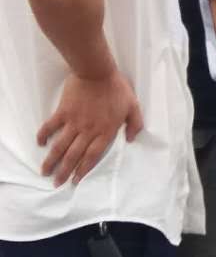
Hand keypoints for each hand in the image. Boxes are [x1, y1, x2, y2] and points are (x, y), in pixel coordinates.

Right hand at [38, 70, 143, 186]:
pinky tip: (39, 144)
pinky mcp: (62, 112)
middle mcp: (88, 131)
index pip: (92, 157)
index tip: (75, 181)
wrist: (97, 72)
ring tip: (44, 172)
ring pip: (60, 146)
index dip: (83, 170)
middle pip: (74, 156)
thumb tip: (131, 140)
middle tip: (56, 184)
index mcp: (105, 132)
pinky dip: (43, 135)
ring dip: (52, 160)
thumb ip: (135, 124)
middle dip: (64, 172)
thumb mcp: (133, 106)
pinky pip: (50, 126)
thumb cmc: (117, 88)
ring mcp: (73, 123)